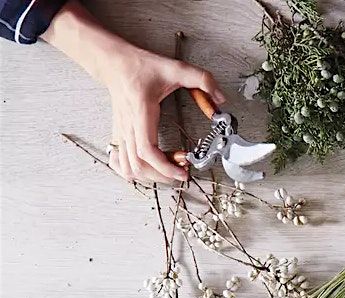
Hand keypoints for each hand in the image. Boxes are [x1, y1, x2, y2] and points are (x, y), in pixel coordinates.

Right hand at [42, 1, 225, 183]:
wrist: (114, 63)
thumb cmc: (142, 66)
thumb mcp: (176, 68)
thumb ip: (202, 79)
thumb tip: (221, 99)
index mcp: (141, 112)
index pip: (147, 150)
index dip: (165, 166)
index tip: (184, 171)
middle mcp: (128, 126)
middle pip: (139, 165)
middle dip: (162, 176)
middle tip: (182, 171)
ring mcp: (120, 133)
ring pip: (128, 168)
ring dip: (149, 177)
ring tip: (169, 170)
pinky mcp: (118, 135)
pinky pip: (119, 163)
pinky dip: (131, 172)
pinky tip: (147, 169)